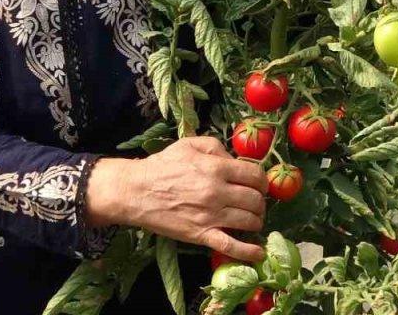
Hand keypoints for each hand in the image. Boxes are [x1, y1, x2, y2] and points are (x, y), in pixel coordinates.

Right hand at [84, 137, 267, 261]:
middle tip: (254, 203)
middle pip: (256, 200)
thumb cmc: (161, 166)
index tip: (258, 185)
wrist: (135, 192)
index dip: (262, 181)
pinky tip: (258, 253)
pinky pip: (231, 246)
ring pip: (249, 222)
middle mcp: (218, 192)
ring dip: (256, 221)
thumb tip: (235, 161)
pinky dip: (249, 252)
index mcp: (217, 168)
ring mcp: (211, 216)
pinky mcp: (201, 235)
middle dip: (260, 202)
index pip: (255, 175)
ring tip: (252, 220)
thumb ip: (216, 148)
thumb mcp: (189, 144)